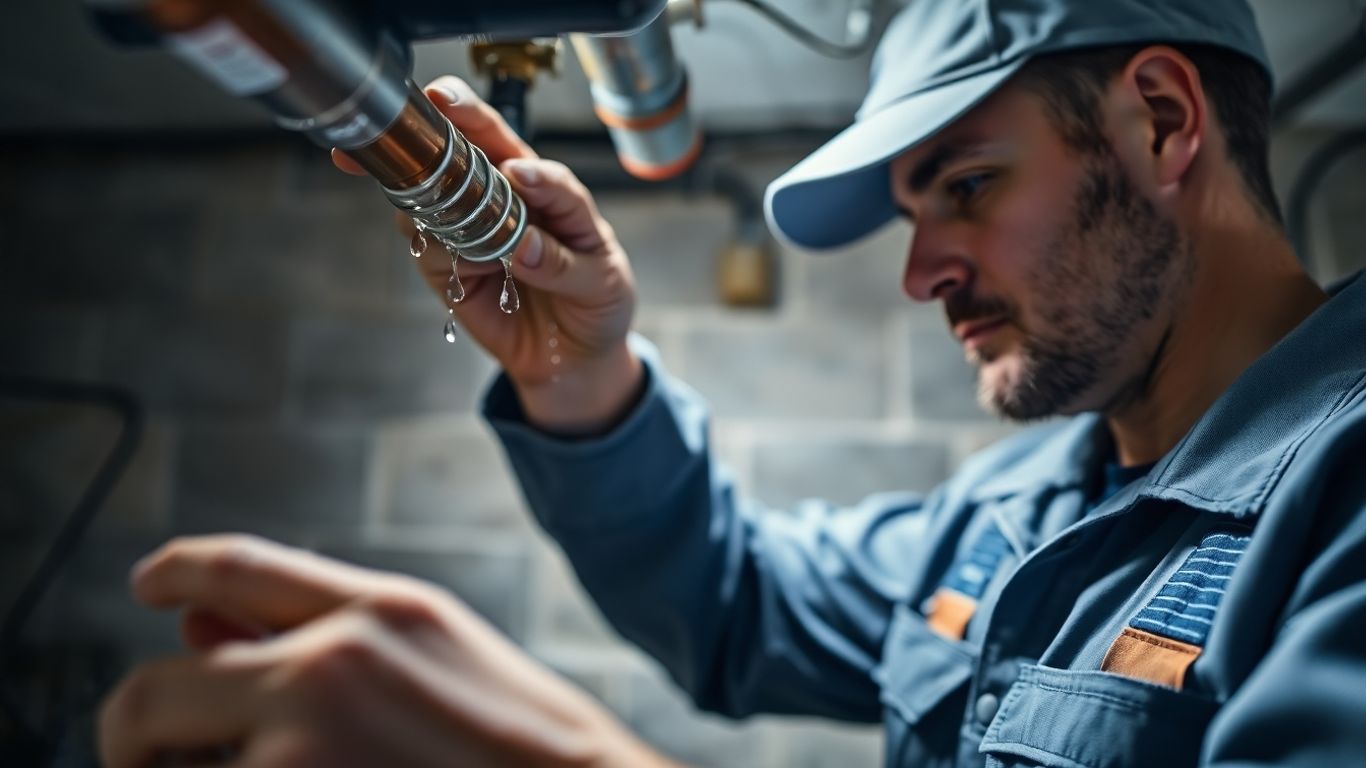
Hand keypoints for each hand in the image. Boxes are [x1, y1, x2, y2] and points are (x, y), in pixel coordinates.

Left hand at [99, 534, 678, 767]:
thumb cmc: (526, 749)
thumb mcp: (438, 661)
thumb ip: (320, 633)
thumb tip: (194, 624)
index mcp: (384, 612)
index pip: (241, 565)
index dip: (178, 566)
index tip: (148, 582)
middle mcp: (331, 669)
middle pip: (150, 694)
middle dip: (133, 738)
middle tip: (151, 760)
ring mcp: (308, 755)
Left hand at [334, 77, 642, 433]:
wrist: (558, 361)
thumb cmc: (510, 310)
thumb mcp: (457, 279)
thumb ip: (437, 246)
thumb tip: (412, 219)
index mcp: (496, 195)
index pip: (466, 149)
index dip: (437, 128)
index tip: (412, 107)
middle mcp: (536, 201)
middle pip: (510, 149)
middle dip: (479, 122)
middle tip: (449, 103)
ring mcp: (572, 232)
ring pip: (558, 191)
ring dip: (534, 180)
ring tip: (514, 174)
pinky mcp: (599, 271)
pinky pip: (571, 259)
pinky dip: (547, 255)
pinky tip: (529, 246)